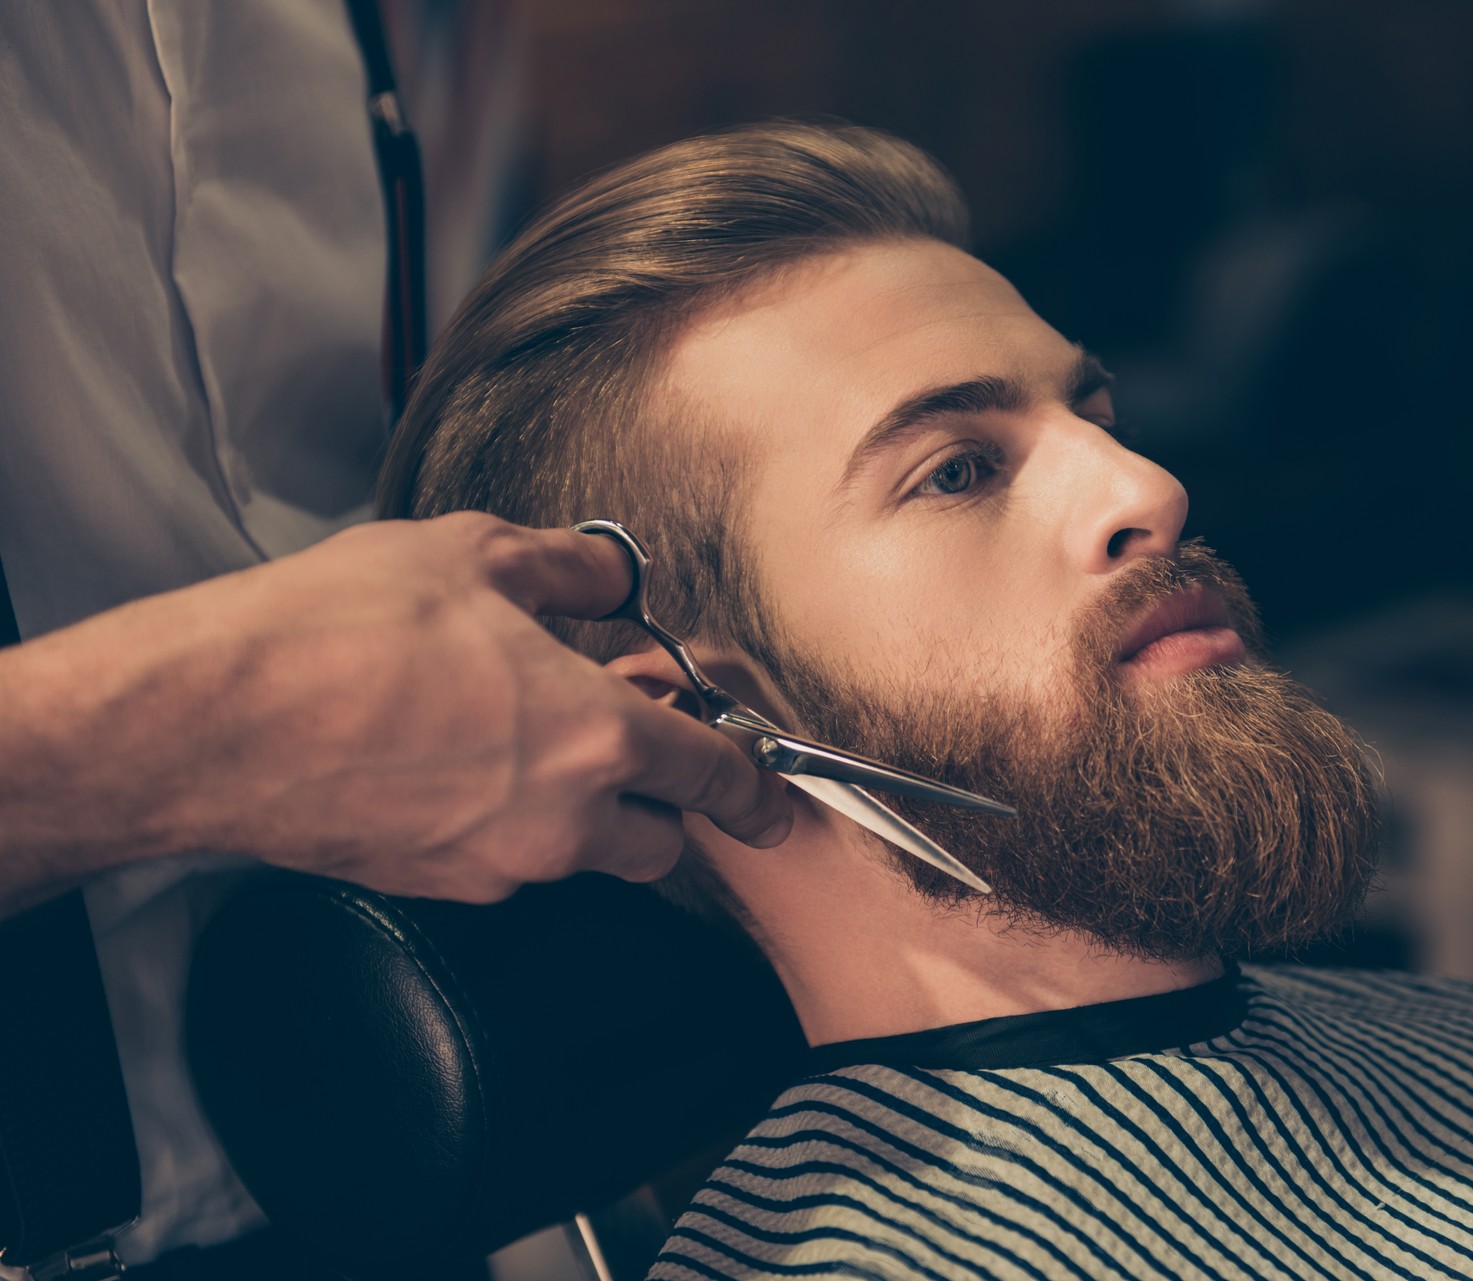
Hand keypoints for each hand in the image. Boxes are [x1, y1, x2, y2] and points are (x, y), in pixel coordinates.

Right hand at [0, 513, 792, 908]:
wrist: (213, 721)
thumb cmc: (339, 632)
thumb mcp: (474, 554)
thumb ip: (570, 567)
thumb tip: (610, 575)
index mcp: (596, 739)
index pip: (715, 778)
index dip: (754, 784)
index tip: (771, 794)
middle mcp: (563, 821)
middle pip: (661, 843)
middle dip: (663, 800)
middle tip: (629, 736)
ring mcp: (498, 867)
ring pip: (584, 858)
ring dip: (587, 811)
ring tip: (527, 733)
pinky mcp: (437, 888)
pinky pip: (510, 864)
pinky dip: (512, 824)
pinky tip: (461, 759)